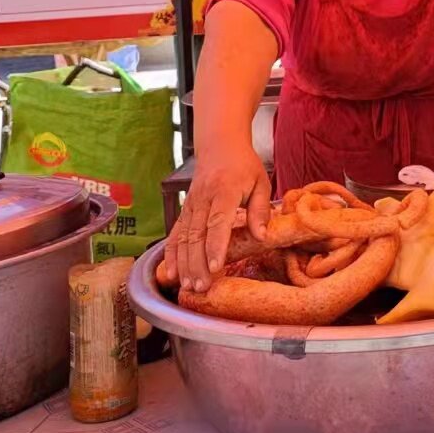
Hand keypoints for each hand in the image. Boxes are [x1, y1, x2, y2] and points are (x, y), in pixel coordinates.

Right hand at [166, 149, 270, 293]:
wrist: (219, 145)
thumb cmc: (244, 166)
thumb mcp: (261, 182)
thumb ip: (260, 210)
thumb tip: (262, 236)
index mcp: (224, 191)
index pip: (218, 222)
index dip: (215, 246)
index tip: (215, 267)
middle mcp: (203, 199)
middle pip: (196, 235)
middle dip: (197, 264)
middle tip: (201, 287)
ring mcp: (190, 205)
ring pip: (183, 237)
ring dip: (184, 264)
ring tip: (188, 286)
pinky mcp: (184, 210)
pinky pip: (175, 234)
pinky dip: (171, 254)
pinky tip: (171, 273)